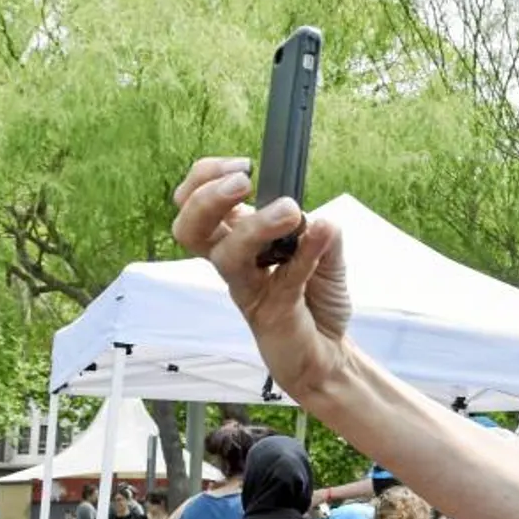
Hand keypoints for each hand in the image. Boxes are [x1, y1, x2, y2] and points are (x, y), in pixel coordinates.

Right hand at [171, 157, 353, 400]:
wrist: (328, 353)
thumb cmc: (315, 302)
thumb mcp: (329, 256)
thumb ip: (324, 235)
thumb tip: (320, 220)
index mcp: (238, 239)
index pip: (195, 202)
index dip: (206, 177)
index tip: (243, 165)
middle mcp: (234, 262)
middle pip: (190, 228)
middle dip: (206, 198)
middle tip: (243, 182)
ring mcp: (248, 288)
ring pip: (225, 255)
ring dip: (254, 226)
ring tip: (288, 211)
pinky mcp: (270, 312)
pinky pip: (282, 279)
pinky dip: (306, 254)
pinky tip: (324, 233)